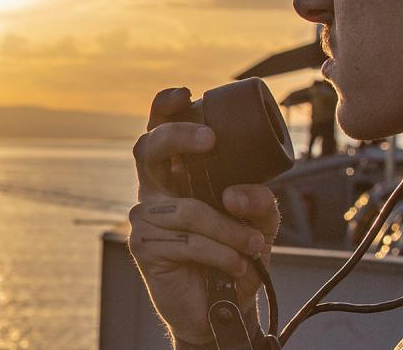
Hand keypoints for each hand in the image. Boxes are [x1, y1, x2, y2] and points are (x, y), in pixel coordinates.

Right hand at [128, 87, 280, 345]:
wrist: (221, 308)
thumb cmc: (234, 255)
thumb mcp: (258, 223)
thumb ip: (259, 201)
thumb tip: (235, 194)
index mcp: (176, 174)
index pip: (161, 132)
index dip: (165, 108)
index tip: (184, 93)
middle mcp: (154, 189)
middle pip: (148, 148)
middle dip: (178, 137)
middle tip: (209, 139)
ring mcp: (144, 217)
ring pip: (189, 209)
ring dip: (230, 231)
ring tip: (252, 249)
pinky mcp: (143, 246)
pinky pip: (190, 241)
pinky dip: (222, 254)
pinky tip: (235, 268)